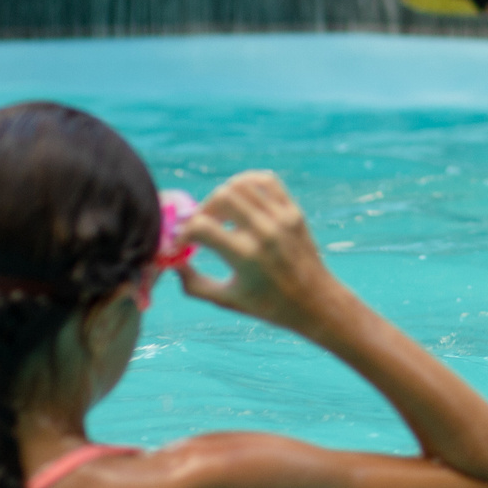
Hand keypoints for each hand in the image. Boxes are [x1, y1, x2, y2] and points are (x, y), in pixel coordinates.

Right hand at [177, 172, 350, 339]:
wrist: (315, 302)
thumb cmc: (268, 306)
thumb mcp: (226, 300)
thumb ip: (193, 283)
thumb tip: (172, 261)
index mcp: (246, 256)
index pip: (201, 227)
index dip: (184, 233)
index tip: (183, 244)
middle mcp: (265, 232)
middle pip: (222, 196)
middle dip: (203, 210)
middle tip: (203, 227)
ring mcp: (282, 219)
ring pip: (242, 184)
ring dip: (223, 196)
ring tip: (221, 215)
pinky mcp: (294, 212)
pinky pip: (267, 181)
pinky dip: (247, 182)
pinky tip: (240, 198)